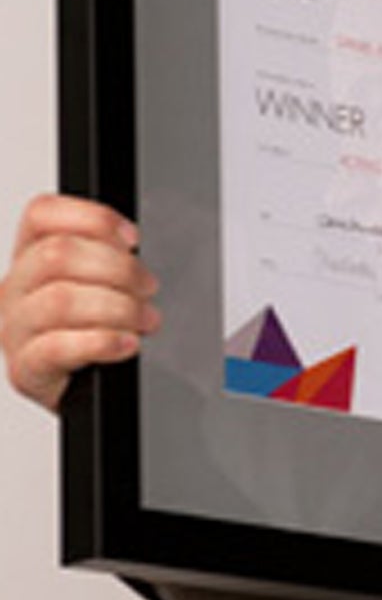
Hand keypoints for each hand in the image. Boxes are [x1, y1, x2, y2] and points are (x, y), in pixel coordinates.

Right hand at [1, 195, 158, 412]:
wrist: (84, 384)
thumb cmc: (93, 327)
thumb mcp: (98, 280)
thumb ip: (105, 253)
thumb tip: (129, 241)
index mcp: (30, 257)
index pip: (41, 214)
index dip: (93, 218)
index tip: (132, 239)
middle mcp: (15, 289)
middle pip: (57, 255)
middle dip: (118, 268)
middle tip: (148, 288)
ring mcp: (15, 330)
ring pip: (60, 300)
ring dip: (118, 308)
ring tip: (144, 319)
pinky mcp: (26, 369)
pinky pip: (58, 347)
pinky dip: (103, 342)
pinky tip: (127, 343)